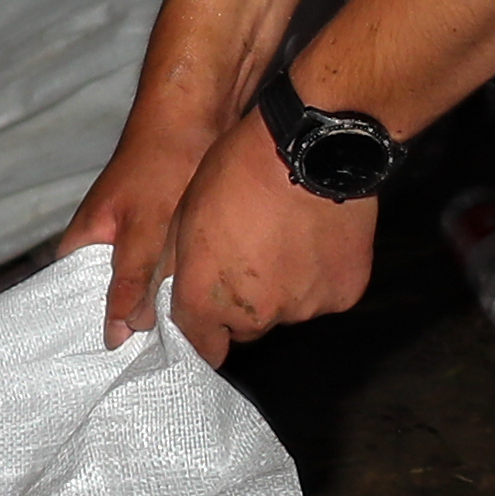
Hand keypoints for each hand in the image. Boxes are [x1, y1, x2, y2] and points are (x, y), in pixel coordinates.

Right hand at [56, 106, 211, 351]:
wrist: (197, 111)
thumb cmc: (161, 164)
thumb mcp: (142, 231)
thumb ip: (130, 282)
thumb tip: (116, 334)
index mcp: (83, 241)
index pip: (71, 298)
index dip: (88, 329)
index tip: (106, 368)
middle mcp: (104, 241)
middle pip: (110, 295)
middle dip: (130, 324)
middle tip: (149, 365)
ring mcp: (135, 234)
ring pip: (142, 283)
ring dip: (157, 306)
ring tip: (175, 347)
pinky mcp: (164, 228)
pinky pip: (164, 267)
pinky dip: (175, 285)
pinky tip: (194, 307)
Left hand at [152, 111, 378, 363]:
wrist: (309, 150)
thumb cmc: (237, 172)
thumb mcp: (183, 215)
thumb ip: (170, 271)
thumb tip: (152, 311)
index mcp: (205, 300)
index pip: (200, 345)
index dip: (203, 327)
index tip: (208, 309)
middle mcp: (253, 317)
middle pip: (245, 328)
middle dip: (242, 305)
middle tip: (249, 255)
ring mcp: (302, 309)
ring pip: (286, 310)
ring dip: (283, 288)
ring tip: (286, 239)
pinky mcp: (342, 295)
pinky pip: (325, 294)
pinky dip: (320, 276)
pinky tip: (317, 239)